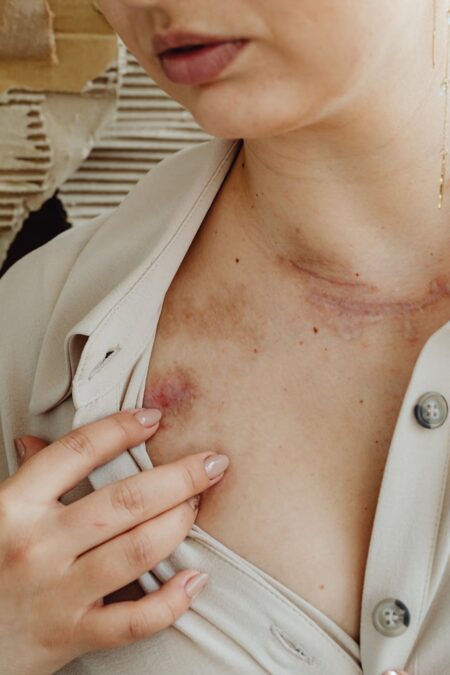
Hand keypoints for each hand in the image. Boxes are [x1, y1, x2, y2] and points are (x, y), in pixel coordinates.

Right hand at [0, 408, 229, 674]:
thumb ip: (25, 478)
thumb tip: (35, 439)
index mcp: (16, 506)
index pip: (78, 452)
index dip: (122, 429)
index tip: (156, 418)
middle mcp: (39, 545)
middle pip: (125, 500)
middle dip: (180, 477)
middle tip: (212, 464)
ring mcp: (57, 593)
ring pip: (137, 550)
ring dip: (179, 524)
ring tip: (198, 506)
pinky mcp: (71, 635)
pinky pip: (134, 620)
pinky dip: (172, 600)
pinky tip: (194, 580)